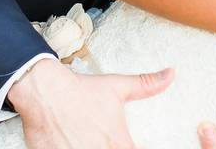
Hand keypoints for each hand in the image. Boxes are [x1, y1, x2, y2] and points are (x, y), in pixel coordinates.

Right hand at [8, 57, 173, 148]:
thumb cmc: (81, 91)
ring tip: (86, 140)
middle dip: (109, 148)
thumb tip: (170, 75)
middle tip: (102, 139)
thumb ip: (146, 85)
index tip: (128, 144)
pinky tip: (72, 145)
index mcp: (119, 144)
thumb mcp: (118, 87)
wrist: (45, 92)